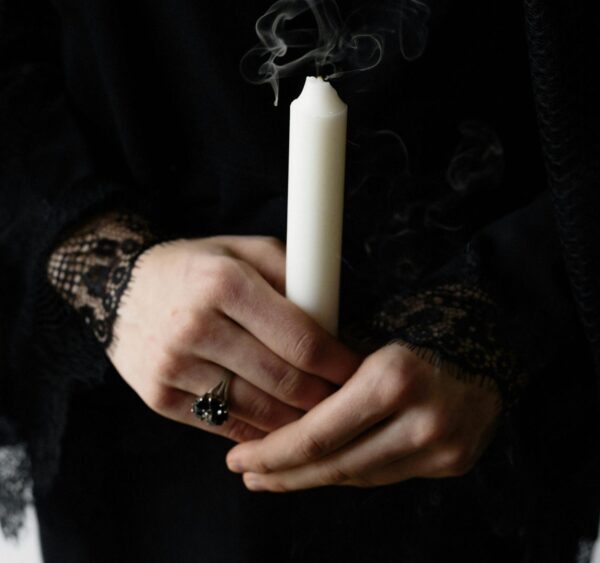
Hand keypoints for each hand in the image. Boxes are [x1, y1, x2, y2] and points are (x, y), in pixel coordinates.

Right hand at [106, 235, 363, 442]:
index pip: (299, 338)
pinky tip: (278, 427)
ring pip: (256, 410)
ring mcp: (174, 365)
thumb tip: (339, 315)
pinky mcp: (158, 396)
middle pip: (282, 380)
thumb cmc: (196, 267)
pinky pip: (222, 426)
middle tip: (348, 400)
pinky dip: (258, 431)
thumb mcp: (243, 250)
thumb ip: (292, 274)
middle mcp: (197, 324)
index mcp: (225, 282)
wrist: (119, 287)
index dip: (338, 362)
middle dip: (325, 397)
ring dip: (296, 421)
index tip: (359, 371)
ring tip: (321, 418)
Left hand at [225, 341, 500, 489]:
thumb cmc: (419, 314)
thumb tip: (272, 404)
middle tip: (246, 471)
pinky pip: (388, 473)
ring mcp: (443, 446)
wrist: (493, 328)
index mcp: (393, 378)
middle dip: (283, 473)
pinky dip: (352, 470)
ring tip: (275, 475)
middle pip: (335, 466)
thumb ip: (330, 371)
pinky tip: (325, 466)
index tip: (238, 457)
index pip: (317, 435)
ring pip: (360, 476)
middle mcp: (421, 420)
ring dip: (313, 478)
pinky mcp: (455, 461)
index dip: (271, 453)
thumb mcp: (368, 328)